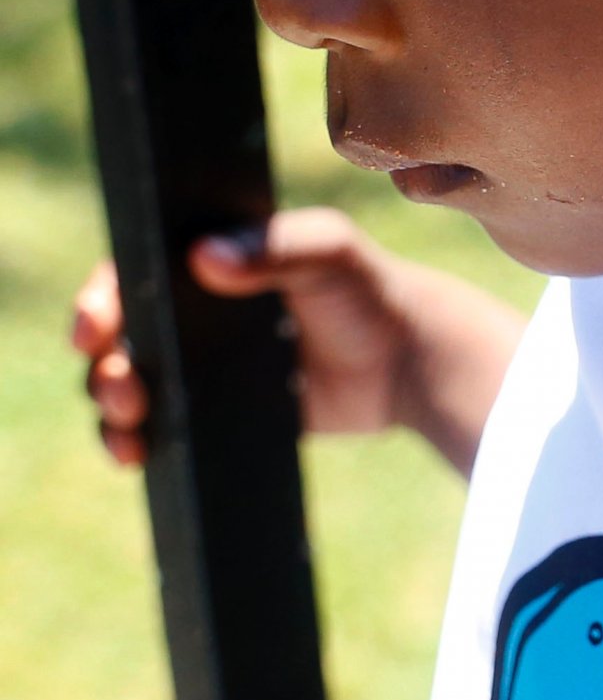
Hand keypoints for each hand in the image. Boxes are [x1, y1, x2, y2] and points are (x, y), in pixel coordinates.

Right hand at [70, 208, 524, 476]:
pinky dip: (133, 440)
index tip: (95, 327)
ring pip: (127, 382)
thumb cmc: (370, 291)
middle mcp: (191, 310)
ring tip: (131, 418)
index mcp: (209, 260)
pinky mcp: (213, 409)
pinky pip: (156, 426)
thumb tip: (203, 256)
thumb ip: (276, 247)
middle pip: (117, 335)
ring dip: (111, 402)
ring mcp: (198, 362)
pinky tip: (137, 452)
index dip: (100, 298)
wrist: (409, 362)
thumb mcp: (329, 252)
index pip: (132, 273)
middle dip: (102, 361)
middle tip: (124, 384)